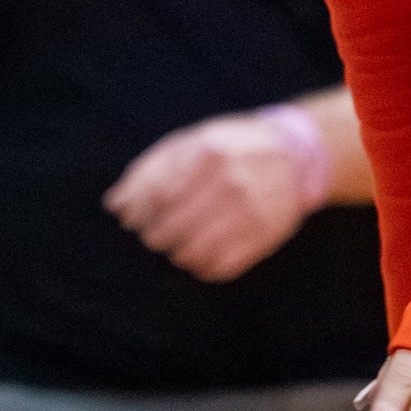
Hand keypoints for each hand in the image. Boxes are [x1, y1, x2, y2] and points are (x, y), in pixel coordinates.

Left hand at [105, 115, 310, 282]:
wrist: (295, 156)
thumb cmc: (230, 148)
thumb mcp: (192, 142)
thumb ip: (150, 170)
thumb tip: (115, 206)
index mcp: (208, 154)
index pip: (156, 198)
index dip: (137, 214)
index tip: (132, 220)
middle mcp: (230, 184)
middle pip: (171, 230)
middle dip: (153, 237)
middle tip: (154, 234)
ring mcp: (249, 213)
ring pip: (192, 254)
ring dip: (176, 254)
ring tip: (177, 245)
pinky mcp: (263, 238)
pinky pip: (219, 268)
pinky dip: (202, 267)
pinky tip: (201, 253)